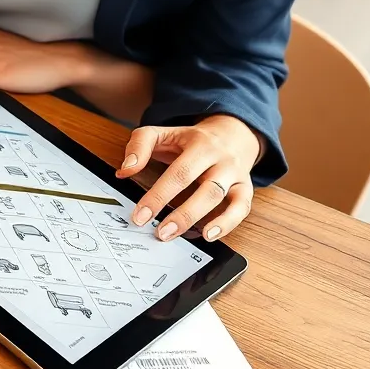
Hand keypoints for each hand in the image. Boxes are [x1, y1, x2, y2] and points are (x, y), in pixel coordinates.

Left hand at [117, 115, 261, 241]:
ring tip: (177, 234)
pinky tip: (209, 235)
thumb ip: (140, 146)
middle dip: (181, 213)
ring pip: (220, 198)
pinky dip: (227, 223)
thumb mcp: (164, 133)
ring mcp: (235, 174)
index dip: (159, 195)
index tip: (140, 215)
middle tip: (159, 232)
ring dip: (198, 218)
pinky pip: (242, 208)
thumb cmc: (191, 139)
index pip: (179, 172)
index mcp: (200, 144)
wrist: (231, 133)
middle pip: (203, 187)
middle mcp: (220, 159)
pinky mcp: (245, 188)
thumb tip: (124, 170)